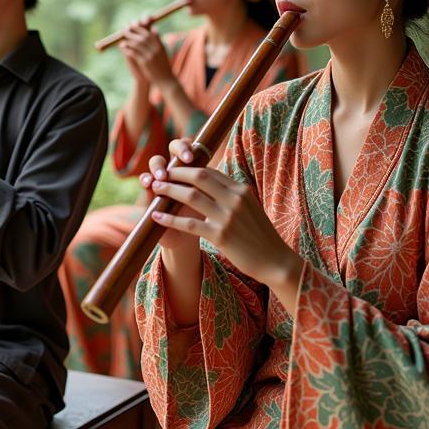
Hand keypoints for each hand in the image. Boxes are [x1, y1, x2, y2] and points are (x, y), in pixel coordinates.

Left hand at [119, 23, 173, 86]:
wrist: (166, 79)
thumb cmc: (163, 66)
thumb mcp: (162, 51)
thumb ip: (158, 41)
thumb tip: (154, 28)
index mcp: (160, 45)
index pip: (148, 33)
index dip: (139, 29)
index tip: (133, 26)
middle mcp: (155, 49)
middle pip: (142, 37)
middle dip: (132, 32)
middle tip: (124, 30)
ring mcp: (150, 56)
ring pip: (137, 44)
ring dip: (128, 40)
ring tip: (122, 39)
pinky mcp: (145, 63)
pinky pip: (134, 53)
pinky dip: (128, 49)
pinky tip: (123, 48)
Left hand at [144, 140, 301, 296]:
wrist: (275, 260)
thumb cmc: (259, 235)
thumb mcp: (249, 208)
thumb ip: (231, 196)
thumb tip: (212, 185)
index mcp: (241, 190)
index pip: (210, 171)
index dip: (188, 168)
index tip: (173, 170)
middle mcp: (234, 199)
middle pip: (199, 176)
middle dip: (176, 173)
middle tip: (159, 174)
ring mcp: (228, 217)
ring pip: (191, 196)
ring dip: (169, 190)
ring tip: (154, 189)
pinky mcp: (221, 236)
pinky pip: (189, 223)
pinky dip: (170, 219)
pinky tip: (156, 217)